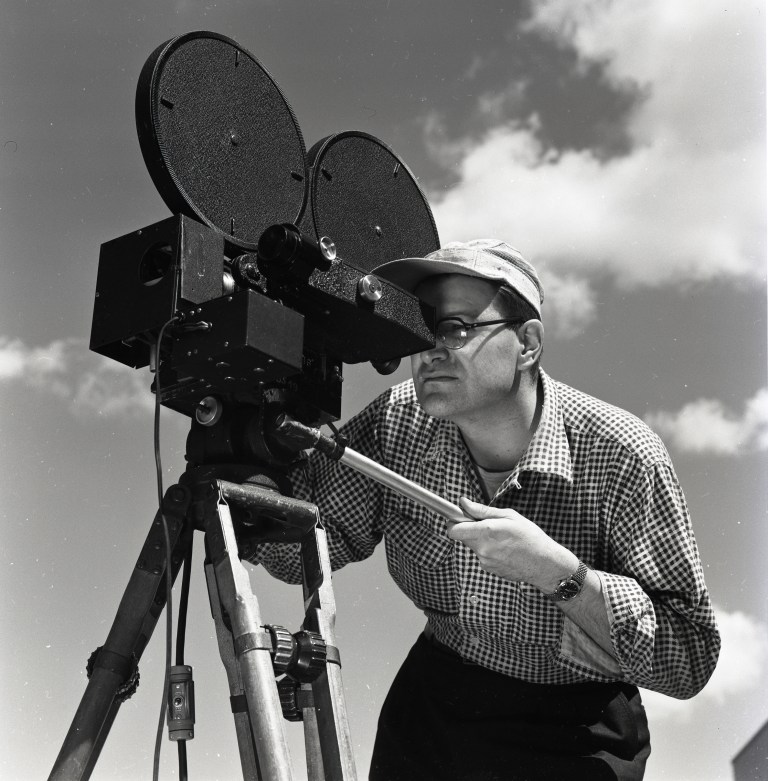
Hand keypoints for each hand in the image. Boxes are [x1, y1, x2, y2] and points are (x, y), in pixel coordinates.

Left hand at [447, 497, 577, 590]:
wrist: (544, 564)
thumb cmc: (530, 537)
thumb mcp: (509, 516)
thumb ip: (482, 510)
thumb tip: (463, 503)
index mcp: (486, 532)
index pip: (454, 530)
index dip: (452, 523)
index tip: (458, 517)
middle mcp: (483, 549)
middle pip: (463, 537)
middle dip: (470, 529)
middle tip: (487, 524)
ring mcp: (485, 561)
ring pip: (474, 546)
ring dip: (481, 540)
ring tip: (502, 538)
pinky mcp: (490, 569)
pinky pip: (483, 555)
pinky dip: (489, 550)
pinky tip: (505, 549)